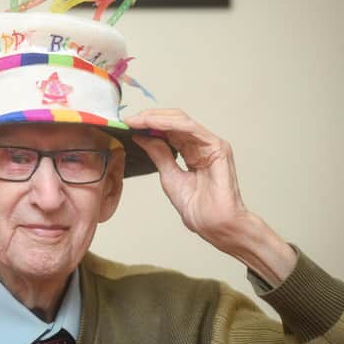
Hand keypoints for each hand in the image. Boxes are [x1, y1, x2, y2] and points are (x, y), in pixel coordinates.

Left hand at [125, 109, 295, 284]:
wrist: (214, 225)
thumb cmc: (199, 209)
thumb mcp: (169, 176)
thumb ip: (158, 154)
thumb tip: (141, 137)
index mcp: (192, 152)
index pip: (169, 131)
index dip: (148, 125)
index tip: (126, 124)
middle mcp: (202, 145)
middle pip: (174, 121)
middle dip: (149, 118)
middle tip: (128, 119)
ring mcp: (210, 144)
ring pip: (181, 120)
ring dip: (156, 118)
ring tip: (136, 120)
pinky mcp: (217, 147)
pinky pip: (190, 128)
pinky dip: (169, 123)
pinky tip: (152, 123)